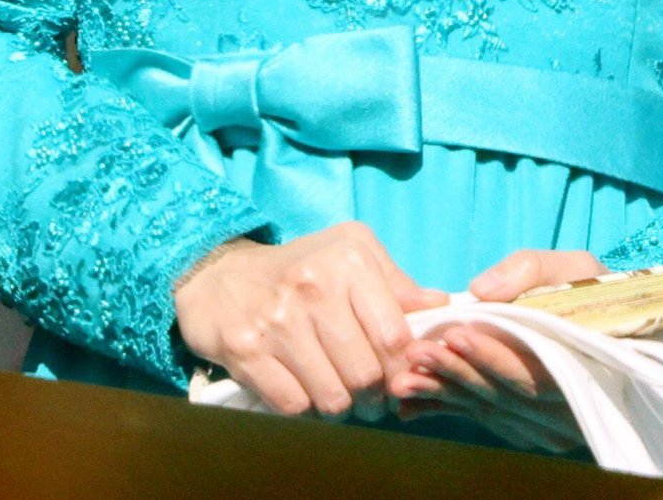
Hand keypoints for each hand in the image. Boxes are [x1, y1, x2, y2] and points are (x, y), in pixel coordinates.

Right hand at [173, 221, 448, 424]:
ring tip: (341, 394)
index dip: (403, 368)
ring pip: (332, 397)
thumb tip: (441, 308)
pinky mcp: (246, 351)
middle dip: (374, 395)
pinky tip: (307, 392)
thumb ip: (397, 283)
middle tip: (371, 394)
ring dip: (342, 407)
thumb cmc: (302, 266)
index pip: (394, 337)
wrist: (221, 275)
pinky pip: (293, 406)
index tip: (399, 375)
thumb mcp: (352, 252)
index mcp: (348, 259)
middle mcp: (313, 286)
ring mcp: (277, 321)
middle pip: (365, 373)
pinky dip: (306, 410)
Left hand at [396, 248, 605, 454]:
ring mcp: (544, 424)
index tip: (454, 335)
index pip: (531, 372)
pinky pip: (483, 418)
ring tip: (402, 381)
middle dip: (456, 375)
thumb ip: (532, 270)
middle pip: (503, 395)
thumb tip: (480, 290)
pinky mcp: (525, 425)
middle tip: (414, 355)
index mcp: (580, 366)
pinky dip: (446, 409)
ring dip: (443, 396)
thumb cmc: (597, 295)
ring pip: (488, 409)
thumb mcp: (578, 269)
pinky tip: (411, 404)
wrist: (622, 339)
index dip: (492, 356)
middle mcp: (564, 407)